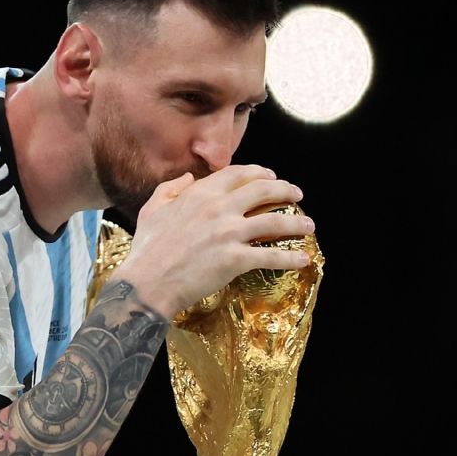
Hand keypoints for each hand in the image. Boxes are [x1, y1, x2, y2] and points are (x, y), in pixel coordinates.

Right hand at [113, 165, 313, 317]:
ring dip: (296, 223)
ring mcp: (229, 233)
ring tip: (309, 226)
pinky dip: (290, 258)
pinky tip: (303, 260)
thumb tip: (188, 177)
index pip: (237, 174)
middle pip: (263, 191)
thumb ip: (170, 189)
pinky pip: (270, 256)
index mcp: (200, 194)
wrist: (147, 282)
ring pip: (274, 221)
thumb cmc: (147, 249)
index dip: (259, 172)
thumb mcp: (152, 209)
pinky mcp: (235, 259)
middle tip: (297, 195)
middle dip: (285, 190)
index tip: (271, 176)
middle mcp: (219, 208)